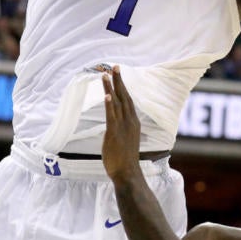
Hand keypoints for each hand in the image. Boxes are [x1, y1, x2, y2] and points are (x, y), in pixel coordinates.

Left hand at [101, 65, 141, 182]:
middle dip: (119, 81)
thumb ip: (122, 129)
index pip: (128, 100)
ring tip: (106, 74)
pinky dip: (109, 104)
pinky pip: (111, 115)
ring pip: (117, 102)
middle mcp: (130, 121)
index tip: (119, 75)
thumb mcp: (126, 140)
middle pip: (124, 96)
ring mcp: (123, 126)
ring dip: (111, 87)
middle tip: (115, 66)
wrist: (127, 173)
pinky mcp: (114, 132)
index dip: (123, 87)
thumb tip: (116, 125)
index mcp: (133, 122)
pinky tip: (106, 94)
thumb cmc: (125, 159)